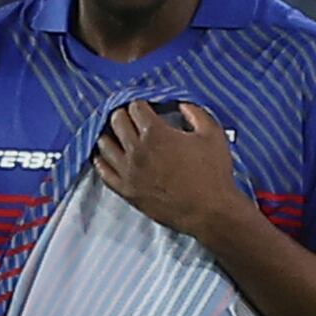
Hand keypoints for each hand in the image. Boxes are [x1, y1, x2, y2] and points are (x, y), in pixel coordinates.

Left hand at [93, 99, 250, 238]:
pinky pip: (104, 172)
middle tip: (130, 116)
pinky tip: (103, 156)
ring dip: (110, 134)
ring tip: (116, 133)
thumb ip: (196, 113)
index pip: (136, 108)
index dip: (141, 103)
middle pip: (117, 121)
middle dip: (123, 114)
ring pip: (105, 144)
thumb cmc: (214, 173)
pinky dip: (101, 160)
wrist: (210, 212)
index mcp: (156, 133)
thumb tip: (181, 104)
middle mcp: (136, 150)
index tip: (144, 106)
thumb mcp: (213, 135)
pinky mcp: (126, 190)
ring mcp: (128, 172)